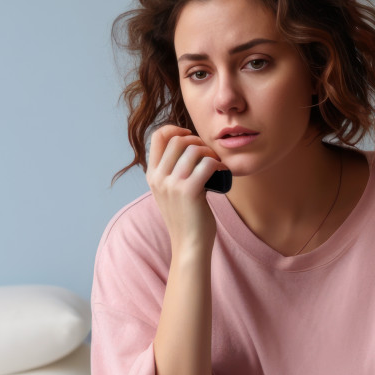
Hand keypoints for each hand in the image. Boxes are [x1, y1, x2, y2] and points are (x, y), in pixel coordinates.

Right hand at [145, 125, 226, 254]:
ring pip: (193, 149)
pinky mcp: (189, 191)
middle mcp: (159, 178)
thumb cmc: (185, 218)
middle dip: (197, 141)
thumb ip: (172, 172)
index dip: (175, 129)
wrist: (189, 245)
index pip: (157, 136)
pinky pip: (206, 164)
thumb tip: (187, 146)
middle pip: (177, 140)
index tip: (190, 136)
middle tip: (208, 154)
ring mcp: (172, 184)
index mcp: (152, 176)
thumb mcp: (170, 192)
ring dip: (209, 153)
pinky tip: (222, 173)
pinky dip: (218, 165)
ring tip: (216, 164)